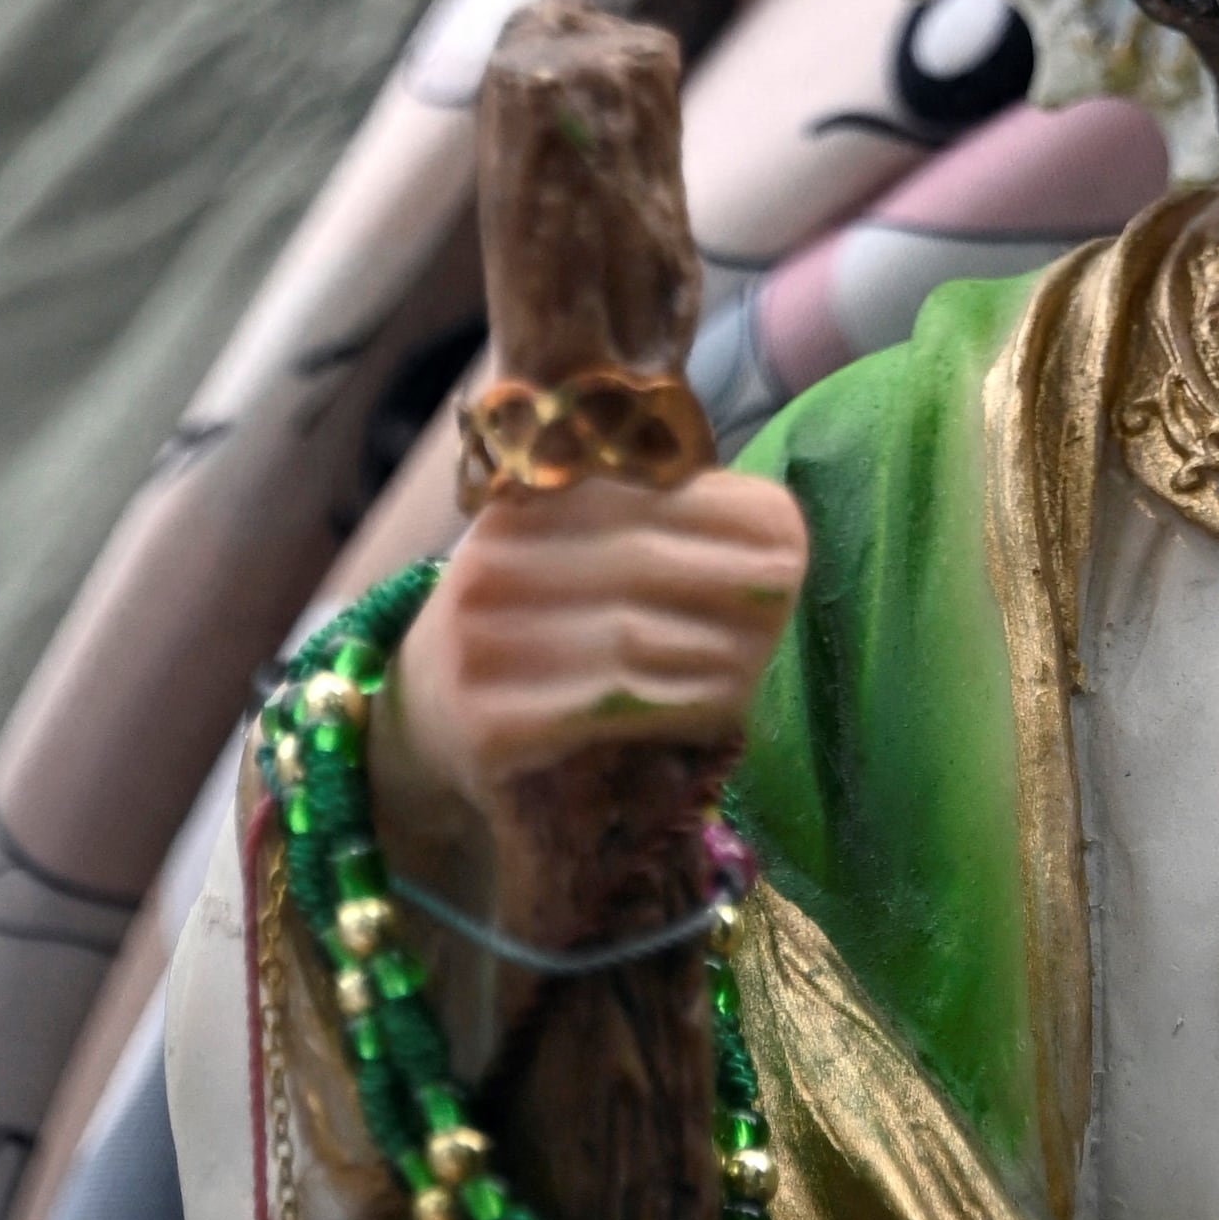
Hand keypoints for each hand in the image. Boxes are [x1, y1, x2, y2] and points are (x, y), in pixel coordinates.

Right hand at [374, 464, 810, 844]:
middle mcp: (493, 564)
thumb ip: (648, 526)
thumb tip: (773, 523)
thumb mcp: (572, 552)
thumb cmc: (534, 625)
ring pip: (629, 638)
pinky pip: (604, 708)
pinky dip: (674, 704)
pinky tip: (721, 705)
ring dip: (713, 649)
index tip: (790, 538)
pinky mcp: (487, 722)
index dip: (720, 515)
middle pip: (640, 563)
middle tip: (786, 597)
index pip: (634, 497)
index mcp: (520, 505)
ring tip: (763, 654)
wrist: (427, 717)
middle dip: (727, 582)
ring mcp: (481, 644)